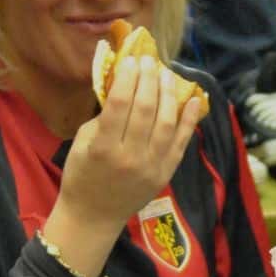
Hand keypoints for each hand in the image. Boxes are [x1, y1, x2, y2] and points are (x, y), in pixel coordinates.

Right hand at [41, 54, 202, 276]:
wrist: (94, 216)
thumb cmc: (82, 175)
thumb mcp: (82, 143)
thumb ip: (102, 117)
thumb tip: (123, 85)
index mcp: (102, 148)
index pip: (119, 104)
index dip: (127, 77)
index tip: (131, 60)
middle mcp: (129, 157)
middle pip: (145, 109)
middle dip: (148, 79)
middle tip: (150, 61)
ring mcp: (151, 166)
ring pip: (166, 122)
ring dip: (169, 94)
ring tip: (167, 74)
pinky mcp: (166, 173)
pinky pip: (181, 142)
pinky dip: (189, 119)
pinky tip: (193, 99)